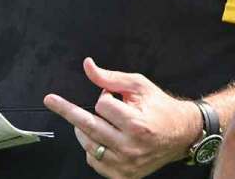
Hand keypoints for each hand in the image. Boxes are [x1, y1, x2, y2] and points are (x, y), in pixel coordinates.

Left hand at [44, 58, 201, 178]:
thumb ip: (111, 77)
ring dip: (84, 129)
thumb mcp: (139, 86)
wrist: (182, 134)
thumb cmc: (161, 108)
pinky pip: (93, 161)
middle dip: (70, 111)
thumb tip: (88, 66)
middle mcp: (130, 146)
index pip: (101, 105)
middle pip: (87, 126)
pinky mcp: (123, 175)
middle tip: (52, 100)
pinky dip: (92, 149)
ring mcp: (126, 164)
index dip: (105, 97)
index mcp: (136, 124)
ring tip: (96, 121)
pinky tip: (103, 140)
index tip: (114, 97)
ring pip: (87, 145)